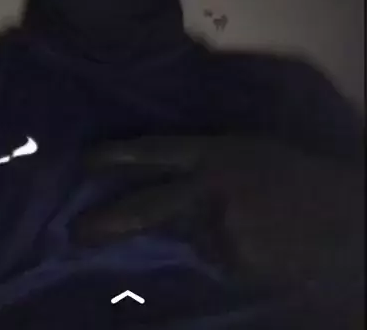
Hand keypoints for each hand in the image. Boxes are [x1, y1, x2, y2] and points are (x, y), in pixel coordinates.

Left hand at [71, 135, 363, 287]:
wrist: (342, 212)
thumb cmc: (294, 172)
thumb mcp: (247, 152)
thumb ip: (206, 162)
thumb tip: (171, 181)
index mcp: (215, 153)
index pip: (154, 152)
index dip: (118, 157)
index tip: (85, 162)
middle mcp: (210, 190)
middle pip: (147, 206)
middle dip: (109, 222)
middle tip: (77, 234)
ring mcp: (221, 230)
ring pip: (190, 238)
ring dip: (202, 234)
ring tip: (244, 223)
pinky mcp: (236, 264)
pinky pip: (218, 260)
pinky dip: (227, 253)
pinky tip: (256, 242)